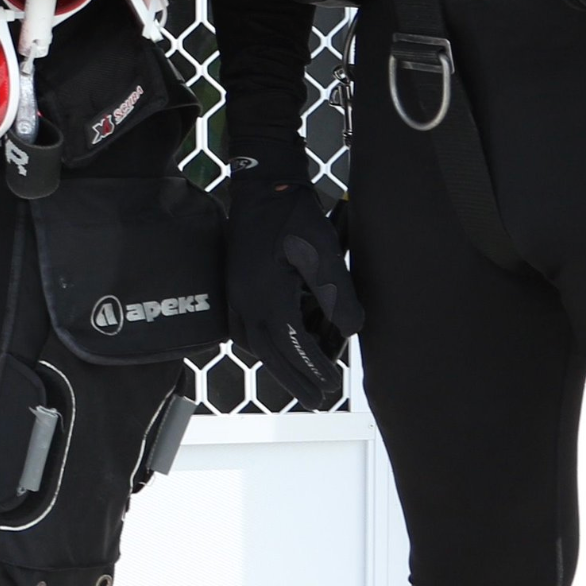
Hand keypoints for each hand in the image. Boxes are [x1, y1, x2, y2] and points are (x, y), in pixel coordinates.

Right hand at [225, 173, 363, 408]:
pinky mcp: (233, 286)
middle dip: (294, 379)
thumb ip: (337, 293)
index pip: (291, 346)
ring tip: (298, 379)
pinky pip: (243, 329)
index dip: (313, 368)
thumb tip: (351, 329)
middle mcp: (246, 301)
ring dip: (276, 365)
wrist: (262, 186)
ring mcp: (235, 294)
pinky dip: (261, 346)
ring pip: (254, 344)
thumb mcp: (324, 252)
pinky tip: (274, 346)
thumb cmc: (294, 215)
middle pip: (269, 354)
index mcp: (268, 296)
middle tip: (317, 399)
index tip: (332, 385)